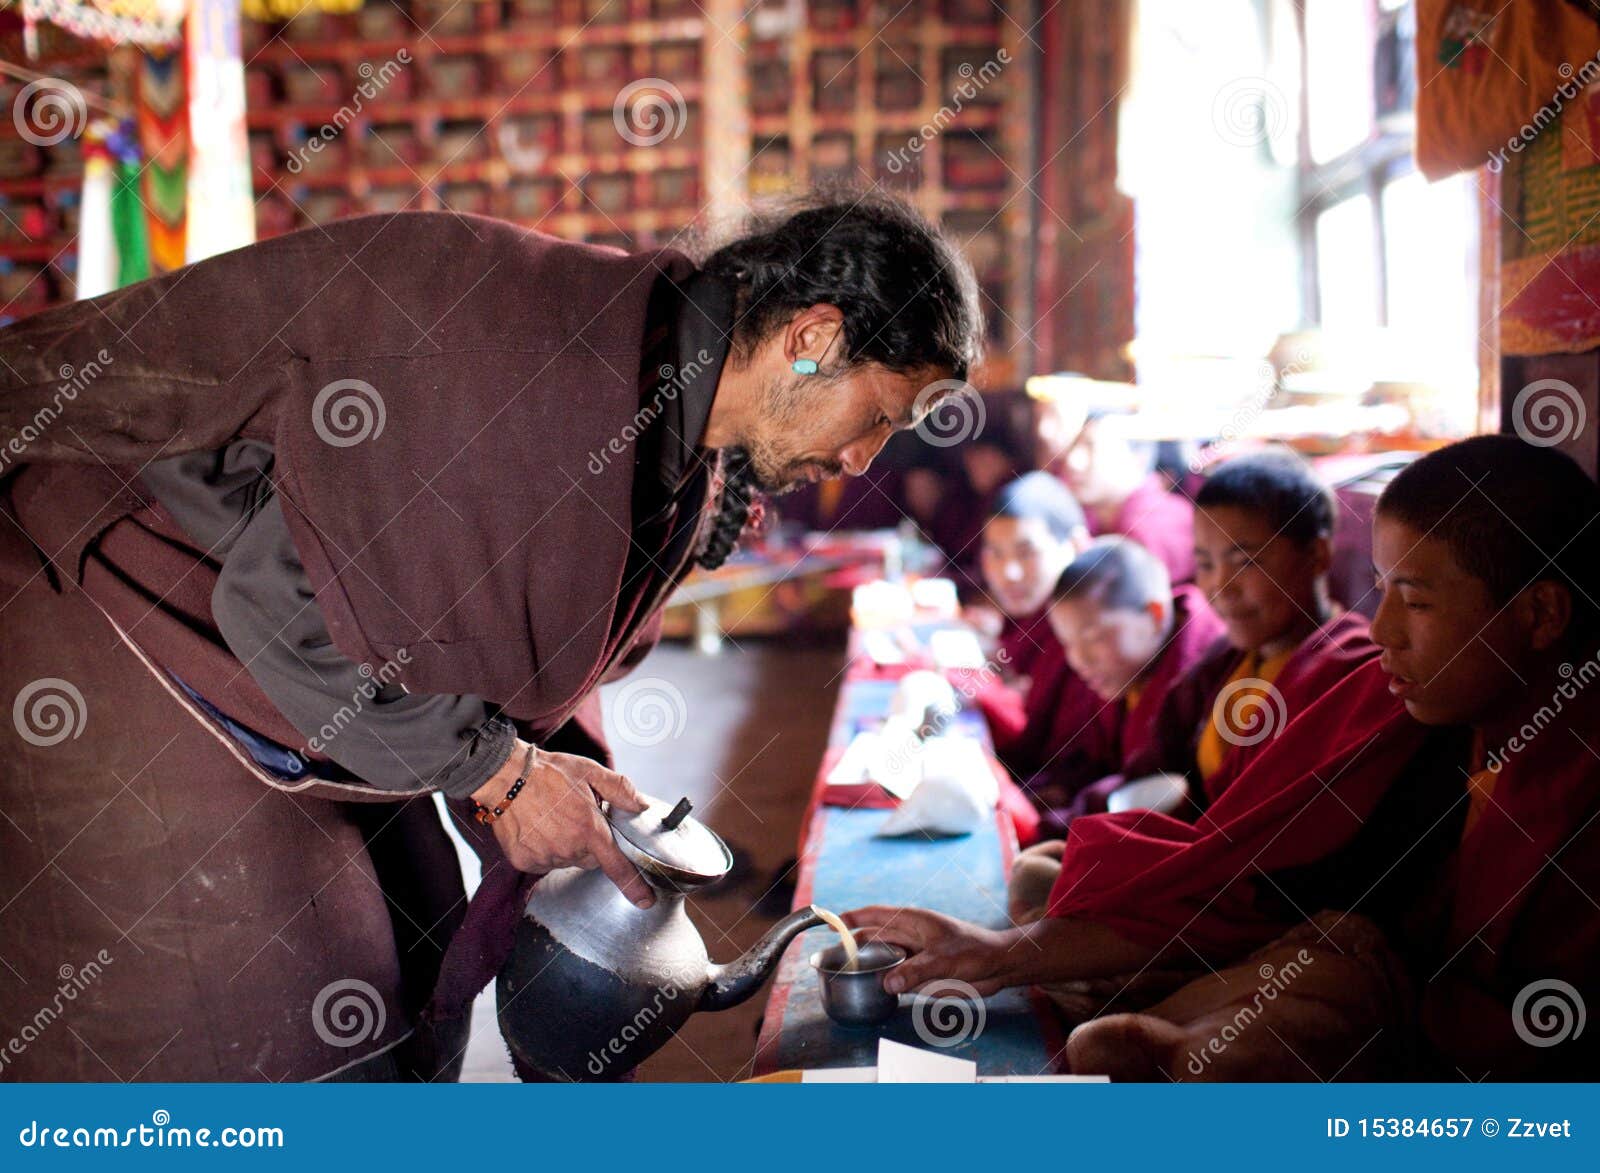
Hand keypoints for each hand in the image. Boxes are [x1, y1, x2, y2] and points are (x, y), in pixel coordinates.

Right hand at [472, 741, 654, 908]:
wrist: (506, 776)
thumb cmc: (549, 772)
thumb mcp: (591, 772)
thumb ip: (620, 790)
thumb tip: (641, 805)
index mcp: (589, 829)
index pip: (617, 866)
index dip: (634, 886)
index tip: (646, 901)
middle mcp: (568, 848)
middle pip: (591, 859)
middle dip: (590, 844)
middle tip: (576, 819)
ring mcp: (544, 857)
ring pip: (567, 860)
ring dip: (566, 846)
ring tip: (553, 819)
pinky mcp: (524, 861)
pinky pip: (543, 862)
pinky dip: (543, 850)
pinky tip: (537, 828)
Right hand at [843, 906, 1010, 995]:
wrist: (999, 966)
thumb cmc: (976, 952)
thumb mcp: (944, 960)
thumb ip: (914, 971)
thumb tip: (886, 984)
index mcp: (913, 921)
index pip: (874, 915)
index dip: (849, 917)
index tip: (828, 922)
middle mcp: (910, 936)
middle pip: (873, 938)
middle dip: (853, 946)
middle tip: (834, 959)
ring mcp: (915, 953)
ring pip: (883, 958)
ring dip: (869, 966)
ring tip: (849, 976)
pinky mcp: (921, 971)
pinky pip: (896, 976)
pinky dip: (885, 982)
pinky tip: (876, 990)